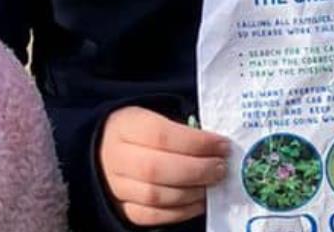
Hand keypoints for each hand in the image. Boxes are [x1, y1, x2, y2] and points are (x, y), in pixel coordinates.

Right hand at [98, 106, 230, 225]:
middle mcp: (117, 157)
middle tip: (220, 168)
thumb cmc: (144, 131)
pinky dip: (181, 212)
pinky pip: (153, 216)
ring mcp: (117, 186)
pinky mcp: (124, 209)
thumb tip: (218, 146)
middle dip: (197, 170)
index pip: (161, 135)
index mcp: (125, 126)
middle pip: (156, 169)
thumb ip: (184, 130)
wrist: (110, 151)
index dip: (196, 142)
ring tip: (212, 184)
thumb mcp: (157, 116)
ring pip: (155, 196)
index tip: (222, 145)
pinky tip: (199, 202)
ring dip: (192, 192)